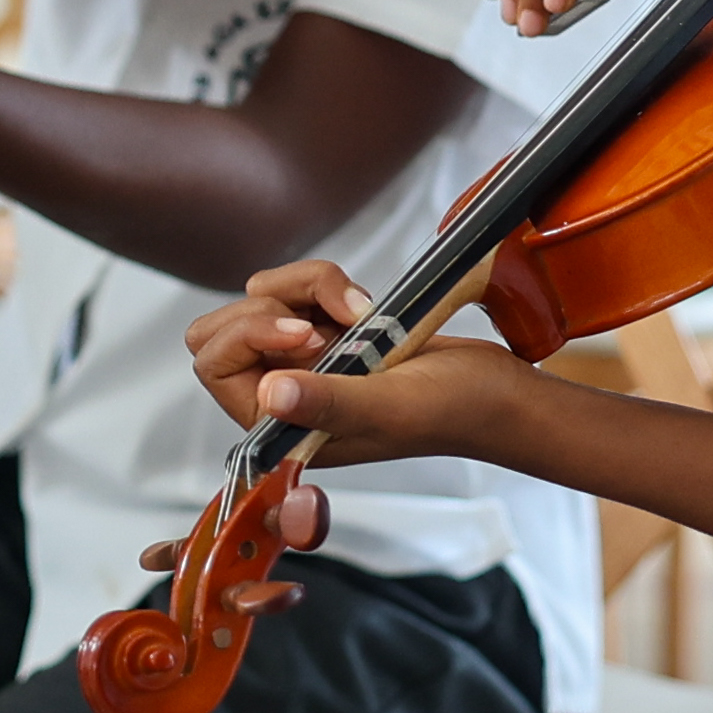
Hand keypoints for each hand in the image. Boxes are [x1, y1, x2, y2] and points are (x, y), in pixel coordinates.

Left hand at [181, 260, 544, 469]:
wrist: (497, 392)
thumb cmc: (451, 411)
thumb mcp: (386, 408)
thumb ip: (326, 403)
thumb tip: (270, 394)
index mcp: (280, 429)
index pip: (215, 367)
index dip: (249, 338)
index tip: (308, 335)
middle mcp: (283, 395)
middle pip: (221, 328)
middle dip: (270, 308)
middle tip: (323, 325)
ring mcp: (304, 360)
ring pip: (262, 297)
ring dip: (308, 289)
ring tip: (360, 312)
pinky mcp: (328, 330)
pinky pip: (299, 286)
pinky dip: (328, 283)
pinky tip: (367, 307)